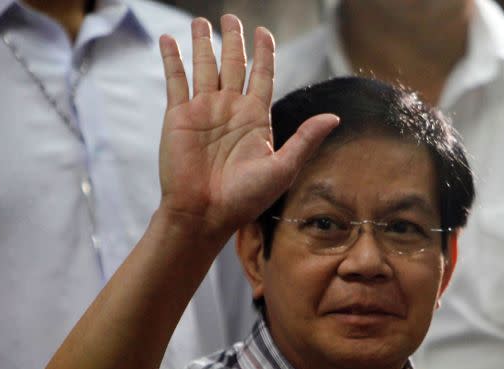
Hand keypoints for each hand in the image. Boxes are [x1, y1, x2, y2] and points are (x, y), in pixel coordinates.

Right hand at [157, 15, 338, 236]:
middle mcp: (230, 110)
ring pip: (204, 66)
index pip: (262, 76)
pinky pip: (175, 80)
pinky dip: (172, 58)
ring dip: (203, 43)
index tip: (263, 32)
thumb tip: (334, 118)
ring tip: (201, 21)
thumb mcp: (282, 168)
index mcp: (255, 119)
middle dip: (233, 40)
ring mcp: (203, 111)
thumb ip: (305, 140)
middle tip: (231, 17)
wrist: (205, 215)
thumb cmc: (245, 199)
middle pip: (233, 64)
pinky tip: (169, 39)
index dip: (263, 53)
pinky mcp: (179, 116)